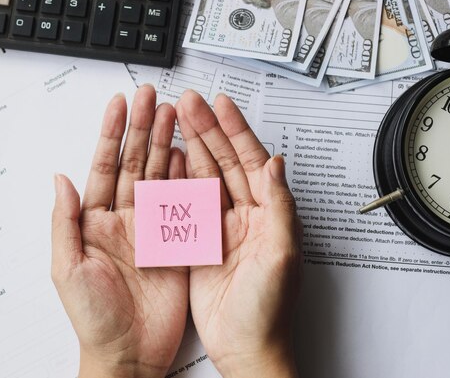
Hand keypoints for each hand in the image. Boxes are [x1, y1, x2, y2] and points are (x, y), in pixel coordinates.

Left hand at [51, 85, 188, 377]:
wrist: (129, 352)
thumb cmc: (93, 317)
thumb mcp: (67, 268)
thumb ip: (64, 221)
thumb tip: (59, 178)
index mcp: (96, 222)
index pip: (105, 166)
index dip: (112, 133)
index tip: (120, 104)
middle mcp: (125, 219)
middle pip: (135, 163)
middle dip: (143, 128)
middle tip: (152, 97)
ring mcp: (153, 228)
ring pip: (160, 176)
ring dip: (166, 144)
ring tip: (174, 115)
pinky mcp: (177, 242)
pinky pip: (183, 203)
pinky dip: (187, 177)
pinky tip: (189, 155)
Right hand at [176, 91, 301, 377]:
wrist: (245, 347)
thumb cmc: (269, 309)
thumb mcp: (281, 255)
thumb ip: (280, 206)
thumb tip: (277, 163)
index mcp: (269, 214)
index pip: (251, 160)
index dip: (236, 130)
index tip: (221, 104)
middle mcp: (246, 215)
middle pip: (225, 161)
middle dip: (207, 130)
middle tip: (189, 102)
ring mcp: (221, 227)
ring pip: (205, 177)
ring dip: (191, 147)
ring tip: (176, 120)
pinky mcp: (201, 243)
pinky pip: (188, 204)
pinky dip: (177, 181)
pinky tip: (168, 161)